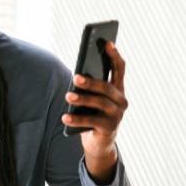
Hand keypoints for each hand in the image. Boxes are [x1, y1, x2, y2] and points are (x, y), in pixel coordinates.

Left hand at [62, 41, 127, 183]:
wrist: (99, 143)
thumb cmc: (93, 115)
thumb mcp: (92, 100)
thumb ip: (89, 88)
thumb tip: (77, 76)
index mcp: (117, 90)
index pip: (119, 69)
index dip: (114, 56)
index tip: (107, 42)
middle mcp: (121, 101)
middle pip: (106, 87)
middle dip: (91, 82)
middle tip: (75, 77)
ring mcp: (117, 115)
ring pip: (100, 103)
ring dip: (82, 99)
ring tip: (68, 96)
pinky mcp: (109, 128)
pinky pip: (91, 122)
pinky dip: (77, 119)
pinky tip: (64, 117)